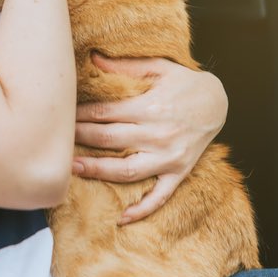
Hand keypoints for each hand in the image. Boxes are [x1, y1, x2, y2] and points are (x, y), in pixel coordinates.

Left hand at [73, 54, 227, 223]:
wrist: (220, 101)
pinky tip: (121, 218)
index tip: (62, 116)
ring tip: (74, 169)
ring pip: (128, 171)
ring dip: (99, 171)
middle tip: (57, 141)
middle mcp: (158, 134)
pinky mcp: (179, 172)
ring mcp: (169, 156)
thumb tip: (93, 59)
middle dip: (81, 139)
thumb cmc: (185, 82)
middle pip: (110, 140)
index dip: (81, 115)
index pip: (106, 113)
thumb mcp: (159, 67)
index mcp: (151, 107)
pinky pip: (160, 196)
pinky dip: (142, 209)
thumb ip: (126, 66)